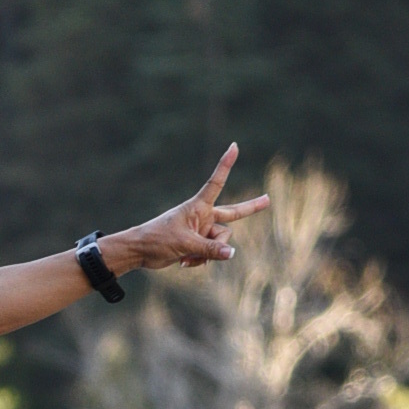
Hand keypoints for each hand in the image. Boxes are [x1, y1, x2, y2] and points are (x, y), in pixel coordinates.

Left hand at [112, 145, 269, 275]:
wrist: (139, 252)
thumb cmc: (158, 240)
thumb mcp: (185, 244)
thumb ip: (210, 250)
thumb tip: (232, 253)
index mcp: (198, 206)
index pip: (216, 182)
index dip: (225, 165)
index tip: (234, 146)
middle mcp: (203, 216)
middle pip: (232, 214)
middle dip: (251, 208)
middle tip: (268, 200)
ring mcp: (201, 231)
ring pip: (221, 242)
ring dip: (209, 253)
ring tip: (187, 257)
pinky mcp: (197, 244)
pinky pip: (211, 253)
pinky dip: (201, 260)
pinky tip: (184, 263)